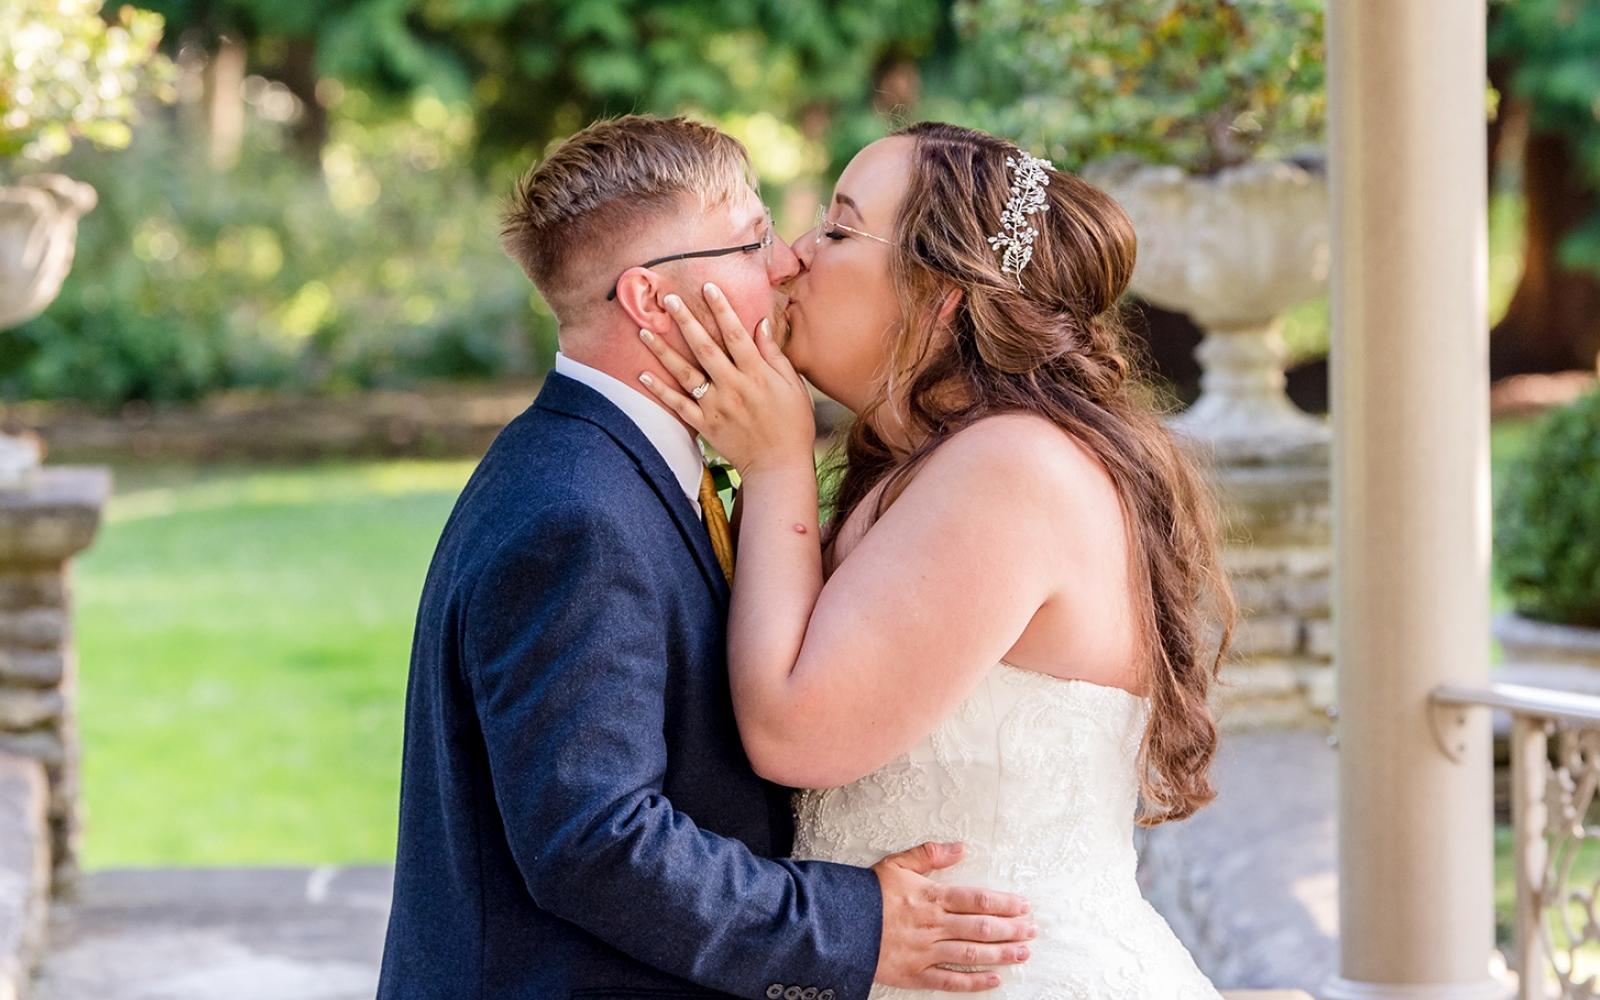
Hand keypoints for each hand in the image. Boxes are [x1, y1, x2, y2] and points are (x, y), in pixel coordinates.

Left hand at [638, 283, 815, 475]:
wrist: (779, 466)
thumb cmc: (793, 424)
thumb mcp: (792, 385)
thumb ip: (773, 354)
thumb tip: (761, 323)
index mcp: (757, 374)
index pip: (736, 334)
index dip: (722, 309)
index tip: (708, 286)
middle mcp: (733, 387)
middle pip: (705, 348)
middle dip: (686, 321)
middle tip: (669, 299)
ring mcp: (716, 406)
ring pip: (685, 374)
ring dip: (664, 352)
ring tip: (645, 332)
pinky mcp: (705, 425)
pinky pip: (678, 405)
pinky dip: (659, 391)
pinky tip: (642, 375)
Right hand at [871, 842, 1034, 991]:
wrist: (835, 923)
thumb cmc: (866, 892)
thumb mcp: (897, 864)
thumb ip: (930, 855)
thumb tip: (960, 847)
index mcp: (931, 897)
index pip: (977, 900)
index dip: (1004, 903)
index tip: (1023, 905)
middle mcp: (933, 925)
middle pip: (981, 927)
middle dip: (1011, 929)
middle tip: (1032, 930)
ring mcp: (925, 951)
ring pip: (971, 953)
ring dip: (1001, 953)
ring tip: (1023, 953)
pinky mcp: (915, 974)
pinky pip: (950, 980)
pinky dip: (974, 981)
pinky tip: (994, 979)